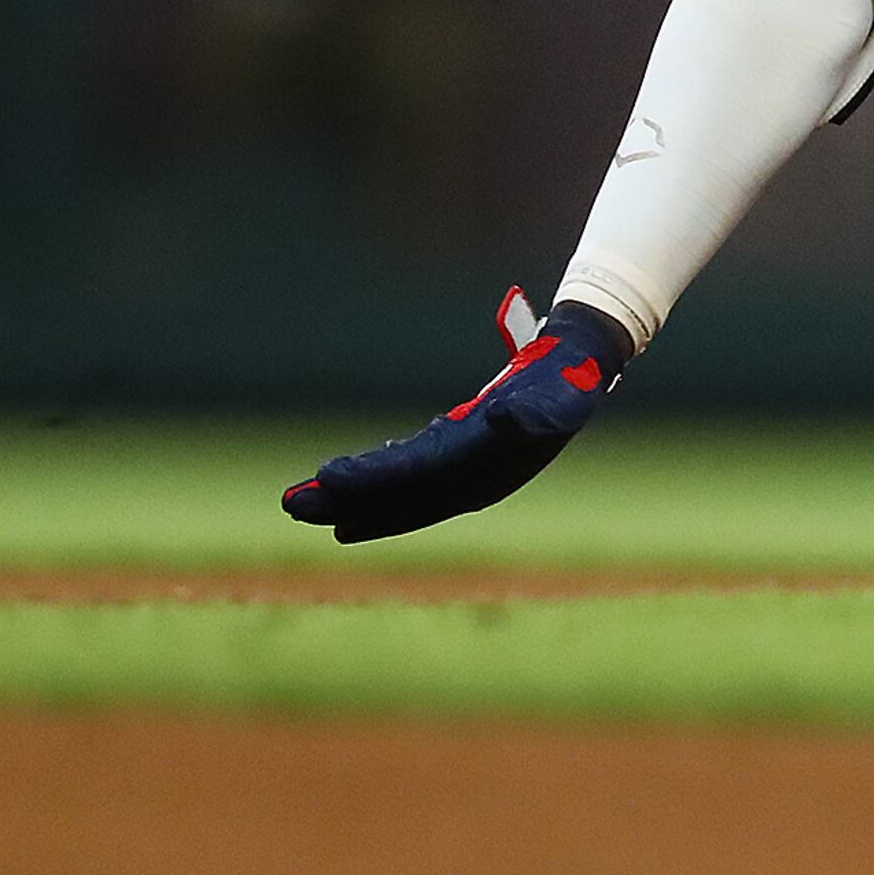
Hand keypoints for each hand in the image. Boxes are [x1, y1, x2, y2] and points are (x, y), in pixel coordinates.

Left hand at [282, 291, 627, 544]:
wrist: (583, 370)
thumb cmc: (570, 377)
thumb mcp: (566, 389)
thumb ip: (540, 410)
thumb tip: (505, 419)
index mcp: (489, 464)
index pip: (420, 476)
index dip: (372, 480)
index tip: (328, 477)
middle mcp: (473, 480)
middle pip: (399, 498)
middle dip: (346, 503)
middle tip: (290, 504)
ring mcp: (465, 475)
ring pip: (397, 495)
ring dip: (350, 499)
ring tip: (300, 500)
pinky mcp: (457, 459)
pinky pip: (407, 481)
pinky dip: (373, 486)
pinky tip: (343, 486)